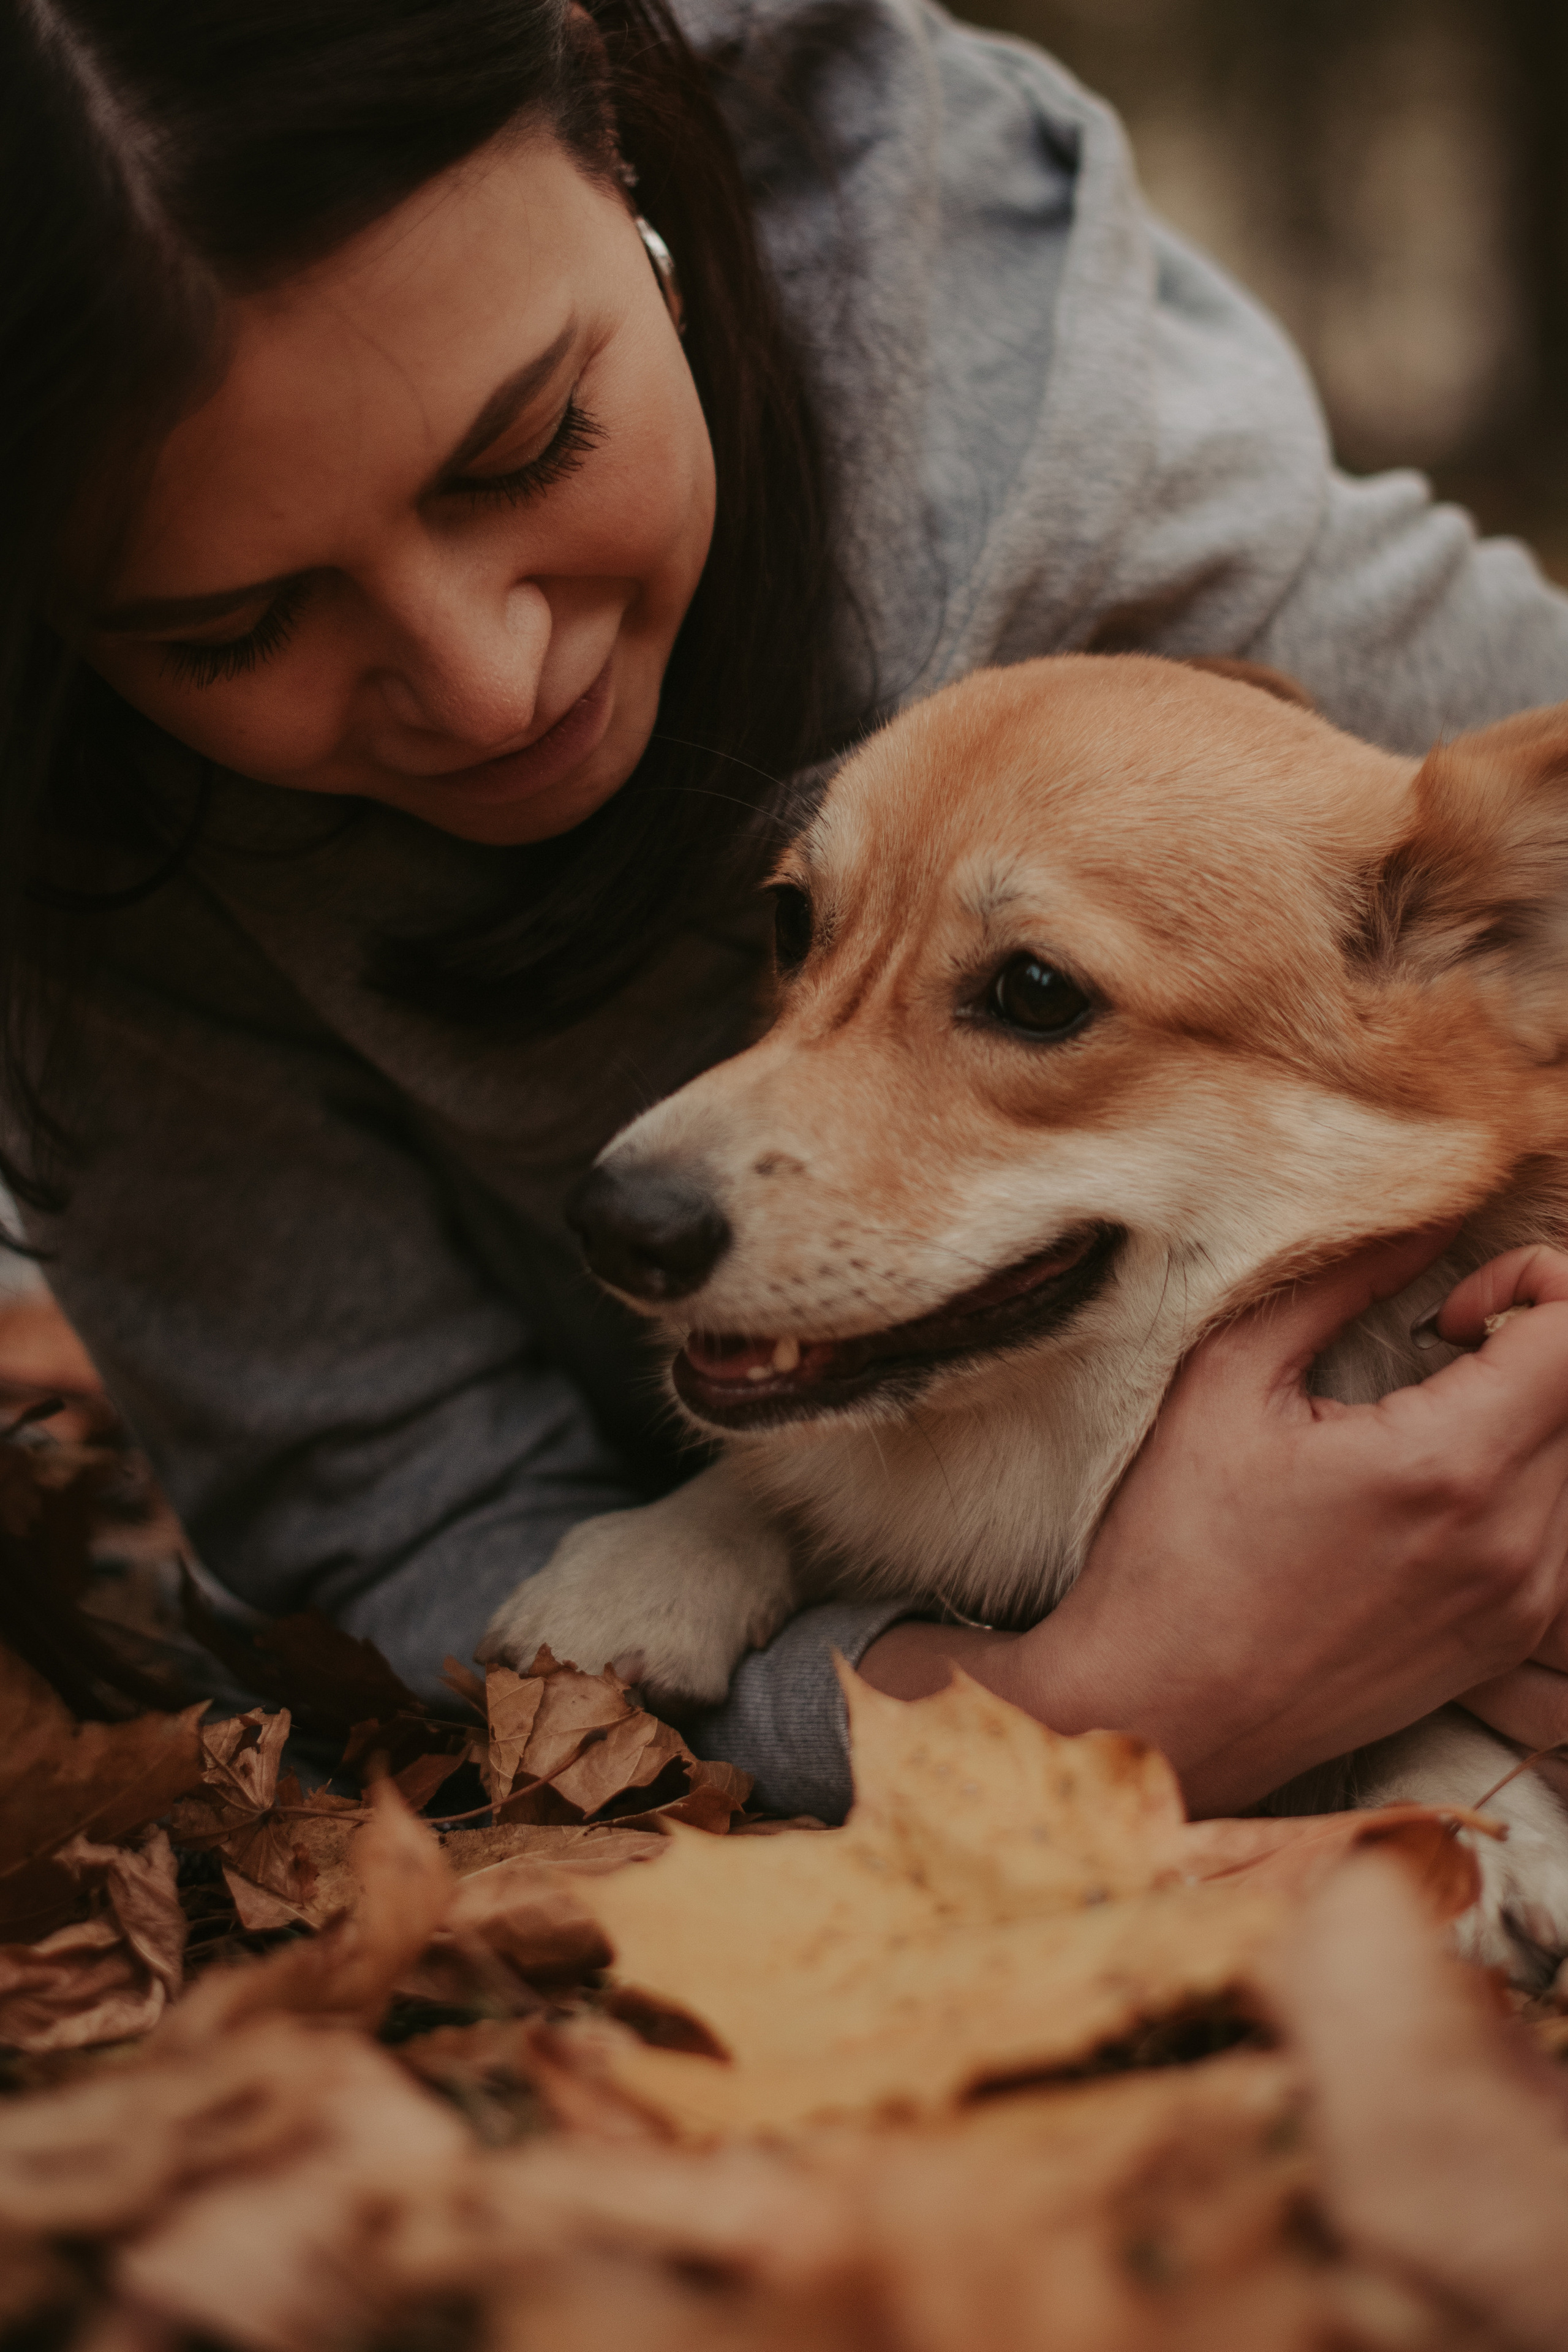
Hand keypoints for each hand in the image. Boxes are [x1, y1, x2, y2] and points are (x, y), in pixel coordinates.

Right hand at [859, 1232, 1567, 1814]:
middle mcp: (1511, 1544)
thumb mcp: (1227, 1382)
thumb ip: (1335, 1285)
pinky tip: (1446, 1493)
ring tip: (1444, 1423)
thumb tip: (1419, 1219)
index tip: (1450, 1312)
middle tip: (1443, 1352)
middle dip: (1532, 1347)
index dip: (1531, 1286)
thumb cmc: (1176, 1547)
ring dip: (1533, 1421)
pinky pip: (1565, 1544)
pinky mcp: (1505, 1646)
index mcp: (1449, 1465)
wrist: (1158, 1708)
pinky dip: (1529, 1494)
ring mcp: (1519, 1606)